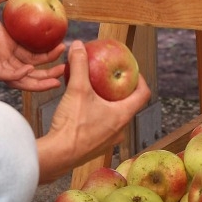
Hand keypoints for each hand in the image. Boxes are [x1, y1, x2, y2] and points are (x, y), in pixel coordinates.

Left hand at [0, 0, 65, 92]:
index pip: (30, 56)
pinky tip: (29, 68)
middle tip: (64, 69)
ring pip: (19, 78)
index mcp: (5, 41)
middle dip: (47, 75)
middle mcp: (1, 53)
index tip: (63, 46)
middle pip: (29, 72)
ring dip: (37, 81)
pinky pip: (3, 74)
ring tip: (55, 78)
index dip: (47, 56)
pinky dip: (16, 76)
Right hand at [35, 40, 150, 182]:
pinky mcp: (96, 147)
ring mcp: (108, 141)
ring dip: (108, 104)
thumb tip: (78, 45)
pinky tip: (82, 109)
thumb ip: (79, 65)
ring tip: (95, 92)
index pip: (143, 94)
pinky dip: (97, 116)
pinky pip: (103, 127)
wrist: (57, 156)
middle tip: (109, 78)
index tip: (131, 70)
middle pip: (128, 105)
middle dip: (120, 91)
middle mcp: (120, 130)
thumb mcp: (77, 89)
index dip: (140, 79)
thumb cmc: (72, 125)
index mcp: (123, 115)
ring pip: (114, 117)